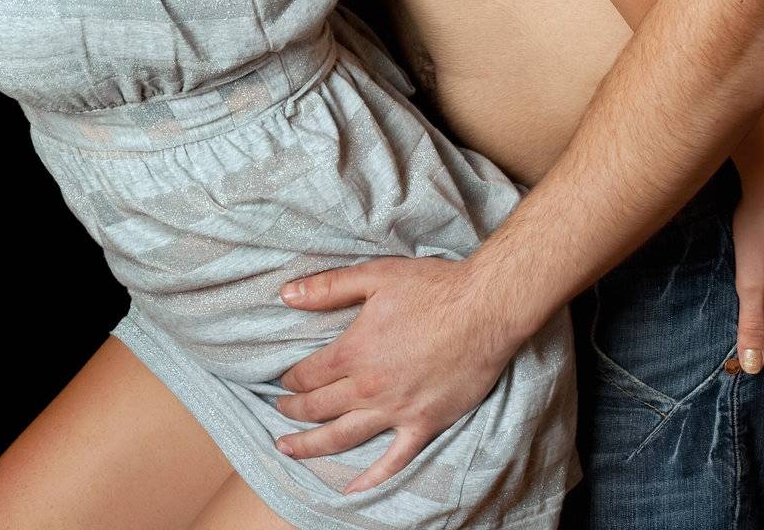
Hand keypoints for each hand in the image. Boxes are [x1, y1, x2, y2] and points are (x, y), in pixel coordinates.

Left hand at [274, 254, 514, 494]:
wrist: (484, 309)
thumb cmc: (432, 288)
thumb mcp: (375, 275)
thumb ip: (328, 287)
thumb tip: (286, 294)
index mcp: (354, 351)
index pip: (308, 374)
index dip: (290, 379)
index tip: (281, 382)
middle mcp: (369, 387)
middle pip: (319, 407)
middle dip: (293, 412)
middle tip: (279, 414)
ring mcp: (397, 410)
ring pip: (343, 437)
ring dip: (312, 446)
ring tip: (289, 450)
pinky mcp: (424, 424)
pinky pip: (393, 460)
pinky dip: (371, 478)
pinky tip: (352, 489)